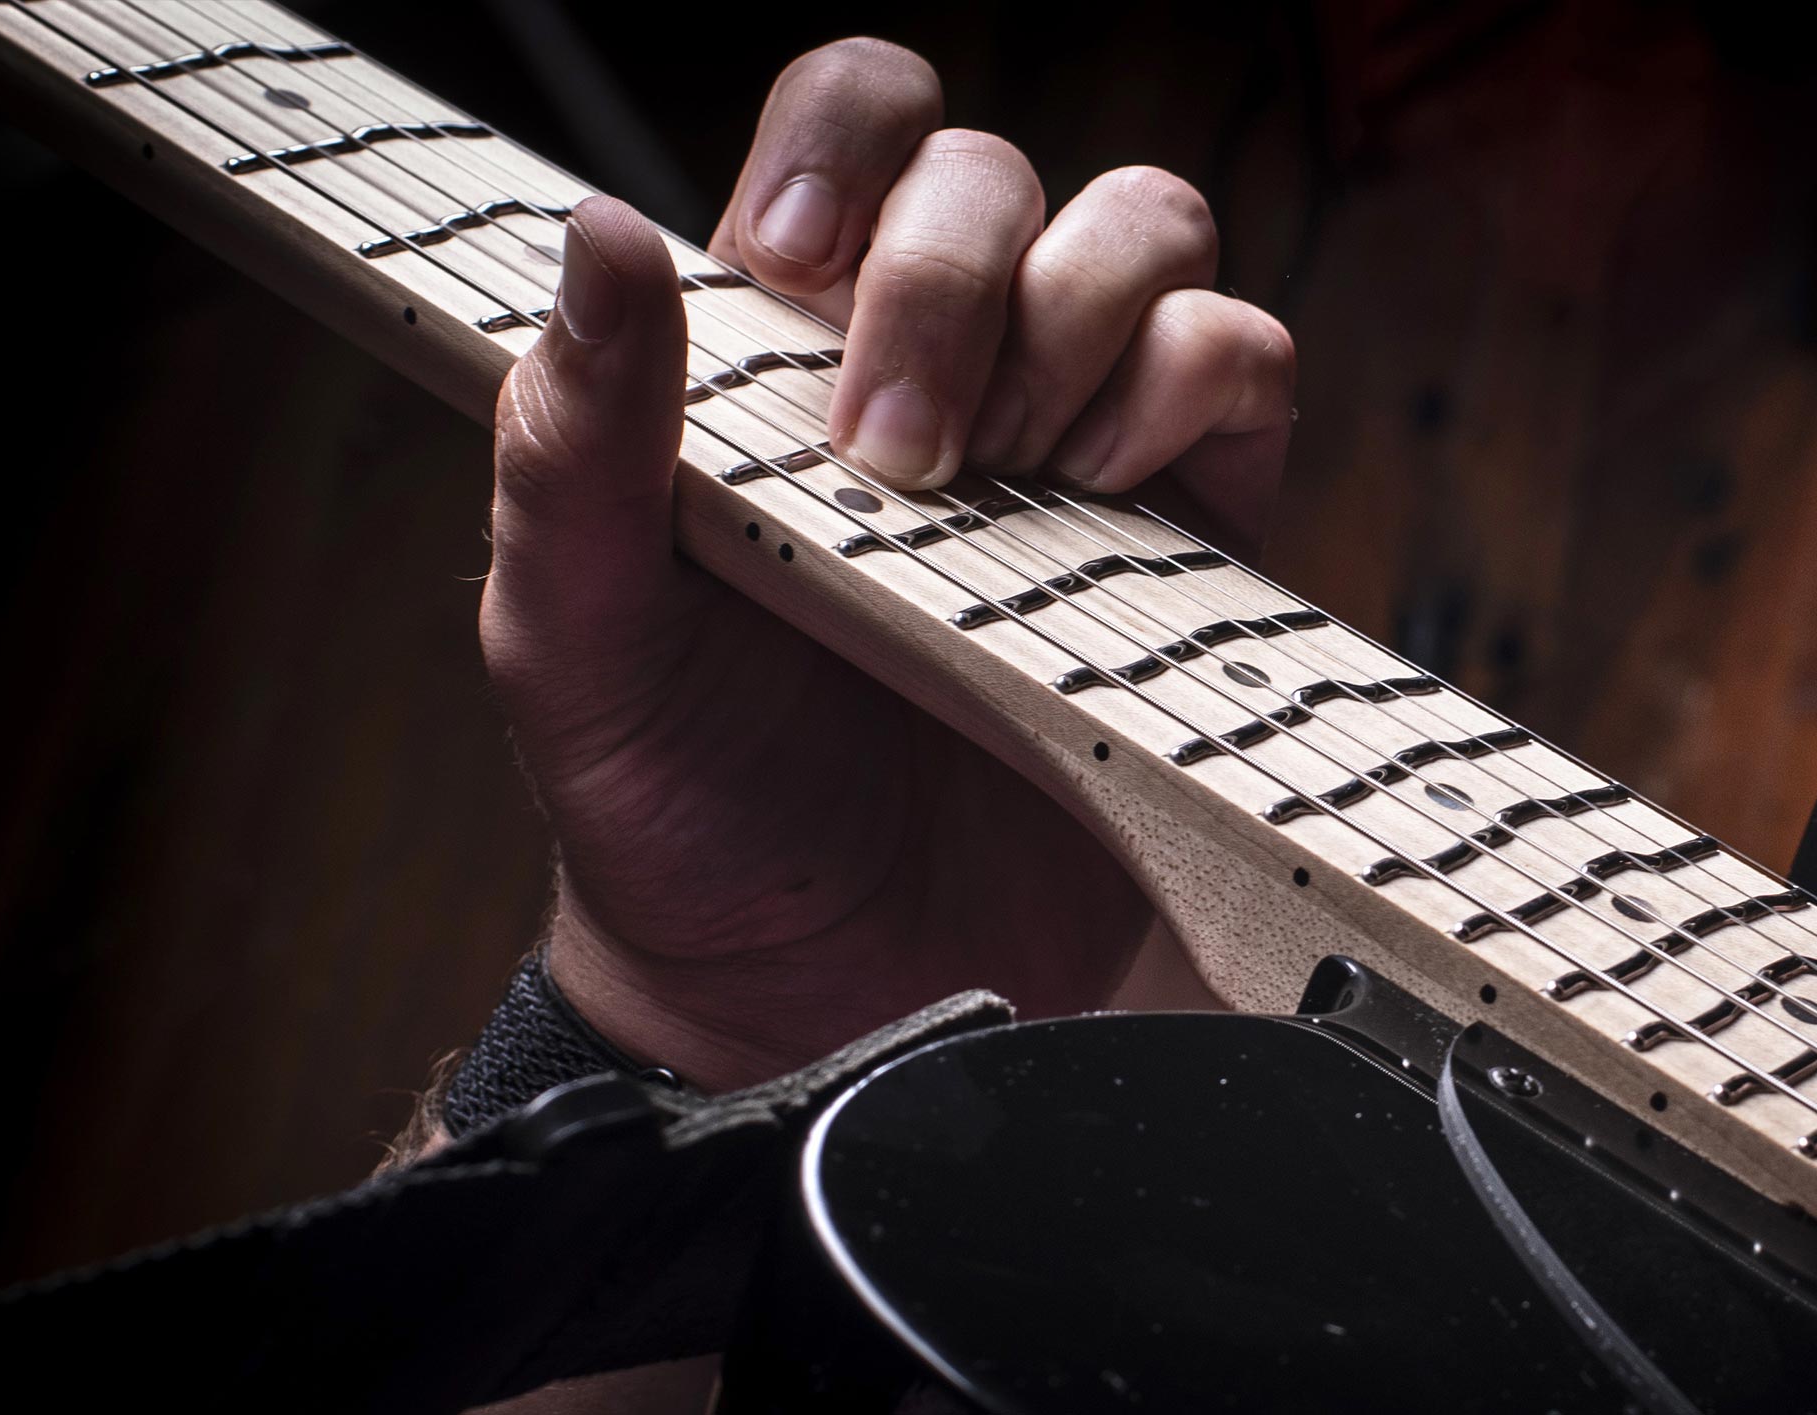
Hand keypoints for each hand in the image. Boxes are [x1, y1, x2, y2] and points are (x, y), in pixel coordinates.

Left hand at [485, 39, 1293, 1087]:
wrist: (813, 993)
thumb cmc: (680, 804)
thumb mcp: (574, 629)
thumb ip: (570, 435)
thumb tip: (600, 233)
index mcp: (787, 339)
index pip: (854, 120)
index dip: (848, 138)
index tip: (791, 261)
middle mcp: (948, 359)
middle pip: (1003, 170)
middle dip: (948, 282)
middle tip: (891, 457)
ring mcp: (1080, 436)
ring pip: (1146, 228)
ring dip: (1073, 322)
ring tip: (1005, 476)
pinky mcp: (1192, 534)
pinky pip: (1245, 366)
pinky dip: (1188, 394)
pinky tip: (1098, 498)